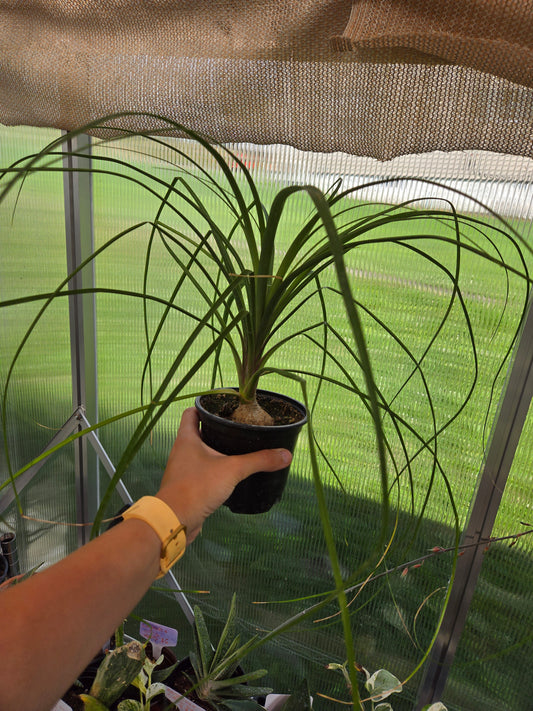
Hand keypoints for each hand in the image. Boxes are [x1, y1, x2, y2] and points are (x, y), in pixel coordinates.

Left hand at [155, 408, 291, 540]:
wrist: (175, 520)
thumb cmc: (197, 487)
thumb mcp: (233, 470)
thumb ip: (259, 460)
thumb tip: (286, 454)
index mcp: (186, 438)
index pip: (192, 411)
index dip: (207, 406)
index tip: (226, 407)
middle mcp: (182, 450)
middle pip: (199, 431)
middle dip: (217, 429)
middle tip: (239, 427)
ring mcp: (183, 468)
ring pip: (201, 452)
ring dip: (217, 449)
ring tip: (239, 448)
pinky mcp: (187, 485)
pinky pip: (202, 471)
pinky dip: (215, 469)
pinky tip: (231, 473)